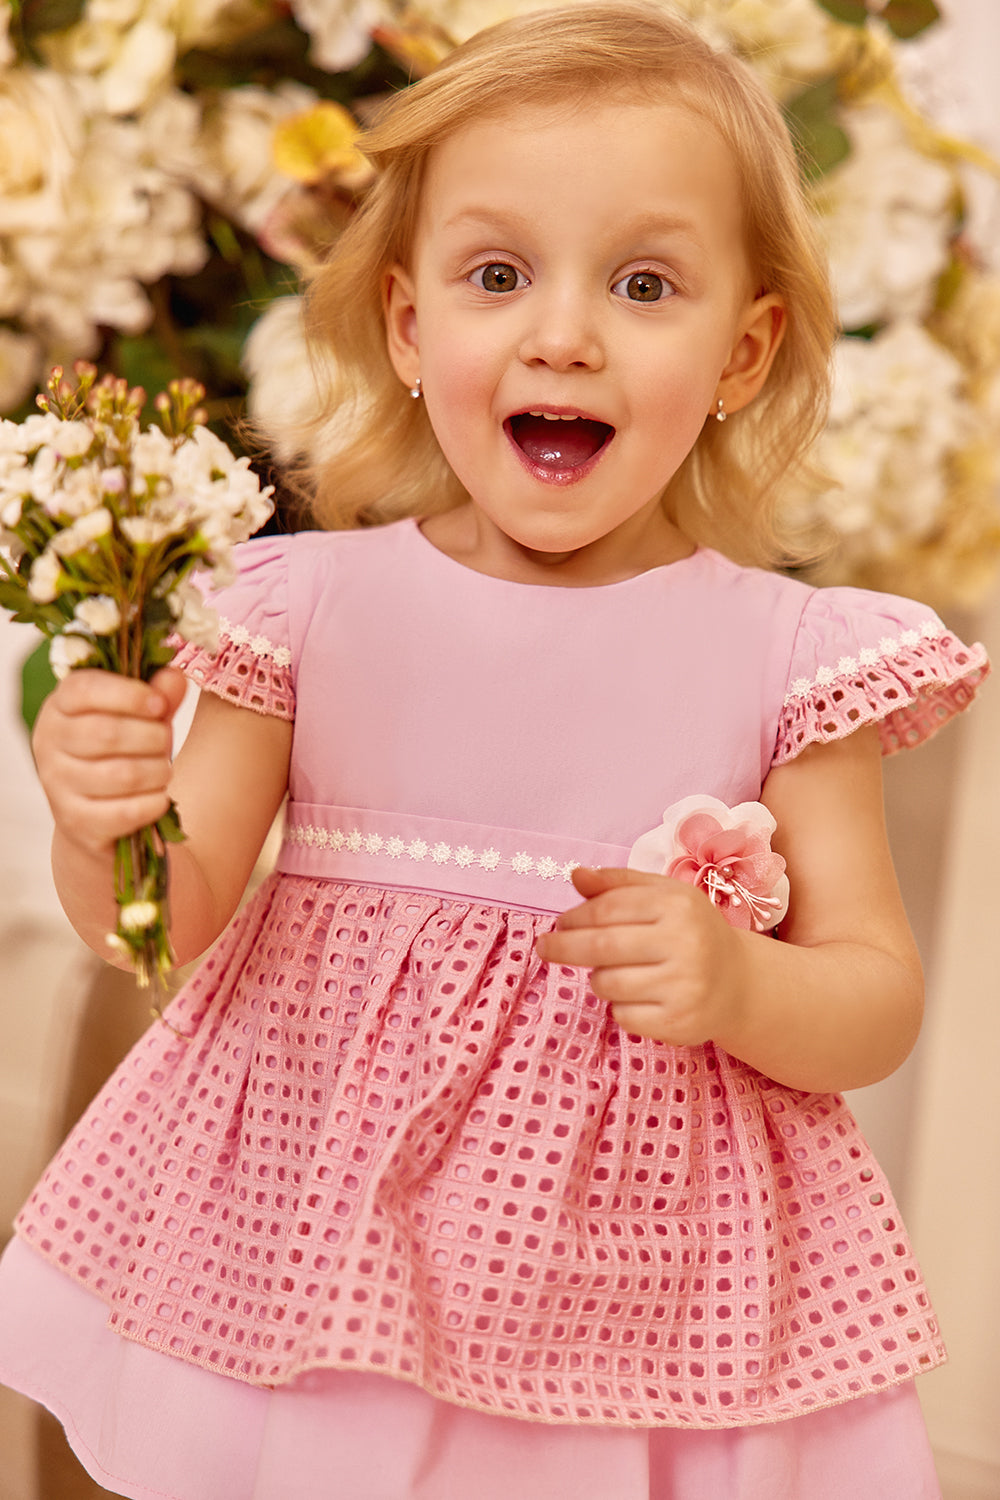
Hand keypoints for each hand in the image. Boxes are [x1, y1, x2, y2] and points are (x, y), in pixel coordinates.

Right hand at [32, 666, 187, 857]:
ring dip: (158, 771)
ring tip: (164, 770)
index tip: (160, 705)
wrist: (98, 816)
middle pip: (108, 733)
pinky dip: (154, 803)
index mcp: (60, 707)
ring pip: (122, 774)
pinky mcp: (75, 822)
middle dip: (153, 736)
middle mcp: (49, 743)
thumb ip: (158, 696)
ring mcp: (57, 785)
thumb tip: (174, 678)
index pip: (84, 689)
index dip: (129, 694)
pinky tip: (160, 798)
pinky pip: (125, 812)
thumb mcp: (139, 718)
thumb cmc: (122, 753)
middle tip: (166, 742)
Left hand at [535, 865, 746, 1045]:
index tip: (559, 923)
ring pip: (606, 983)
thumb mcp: (663, 897)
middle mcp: (685, 944)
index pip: (608, 907)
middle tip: (544, 948)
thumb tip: (575, 875)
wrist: (738, 984)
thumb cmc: (691, 932)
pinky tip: (638, 996)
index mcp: (678, 905)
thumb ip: (618, 883)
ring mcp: (683, 987)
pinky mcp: (678, 1023)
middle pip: (601, 946)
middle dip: (563, 947)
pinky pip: (622, 1016)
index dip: (575, 916)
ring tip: (614, 971)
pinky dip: (619, 1007)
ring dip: (598, 978)